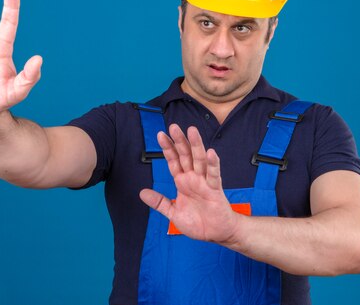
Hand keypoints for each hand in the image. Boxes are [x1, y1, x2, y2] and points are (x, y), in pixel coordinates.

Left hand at [139, 124, 239, 243]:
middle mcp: (193, 178)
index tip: (160, 135)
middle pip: (185, 155)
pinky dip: (213, 164)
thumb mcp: (173, 213)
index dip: (167, 148)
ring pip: (199, 160)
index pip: (173, 161)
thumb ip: (159, 202)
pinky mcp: (215, 190)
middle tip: (173, 126)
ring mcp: (204, 182)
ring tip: (192, 131)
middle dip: (179, 141)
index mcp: (182, 182)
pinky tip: (211, 153)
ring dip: (196, 145)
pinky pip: (214, 175)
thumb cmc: (198, 222)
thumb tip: (142, 193)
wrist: (217, 233)